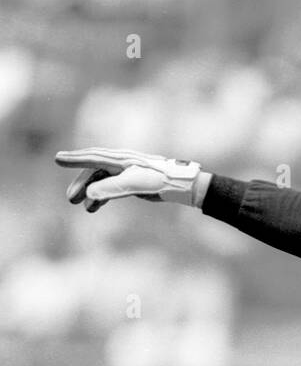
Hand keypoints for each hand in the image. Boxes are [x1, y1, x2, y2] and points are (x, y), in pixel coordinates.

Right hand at [55, 148, 202, 212]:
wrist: (177, 184)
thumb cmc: (157, 180)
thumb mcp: (133, 184)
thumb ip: (111, 188)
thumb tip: (89, 193)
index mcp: (119, 159)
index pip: (92, 158)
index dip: (74, 159)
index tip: (57, 159)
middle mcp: (119, 163)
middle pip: (93, 172)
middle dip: (81, 184)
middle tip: (70, 198)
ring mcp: (124, 172)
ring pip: (101, 181)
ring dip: (90, 193)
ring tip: (82, 206)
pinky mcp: (129, 182)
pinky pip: (109, 188)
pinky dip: (101, 197)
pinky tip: (94, 207)